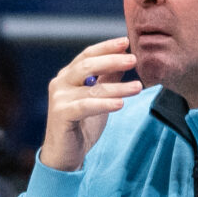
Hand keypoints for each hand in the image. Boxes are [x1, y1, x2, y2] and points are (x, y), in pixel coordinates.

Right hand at [37, 37, 141, 172]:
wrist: (65, 154)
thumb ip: (108, 79)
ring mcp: (59, 98)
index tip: (126, 42)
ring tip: (138, 86)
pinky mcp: (61, 114)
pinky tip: (121, 104)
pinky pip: (86, 106)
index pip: (88, 55)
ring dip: (117, 86)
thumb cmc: (82, 125)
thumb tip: (125, 60)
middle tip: (134, 59)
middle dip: (112, 61)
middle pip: (88, 65)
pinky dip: (104, 104)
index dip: (107, 47)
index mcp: (69, 76)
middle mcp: (61, 83)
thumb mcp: (99, 98)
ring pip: (91, 87)